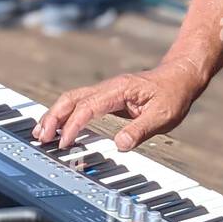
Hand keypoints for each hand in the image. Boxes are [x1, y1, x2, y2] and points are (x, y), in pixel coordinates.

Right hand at [33, 58, 207, 152]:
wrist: (181, 76)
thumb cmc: (174, 93)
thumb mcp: (163, 115)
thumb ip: (141, 130)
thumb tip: (120, 145)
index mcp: (119, 89)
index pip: (88, 106)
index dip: (74, 125)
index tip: (65, 142)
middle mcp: (109, 88)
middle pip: (71, 98)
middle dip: (54, 117)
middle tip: (42, 137)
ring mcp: (107, 91)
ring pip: (72, 99)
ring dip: (56, 115)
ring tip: (41, 134)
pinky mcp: (108, 98)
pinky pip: (80, 104)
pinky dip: (66, 115)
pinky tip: (60, 127)